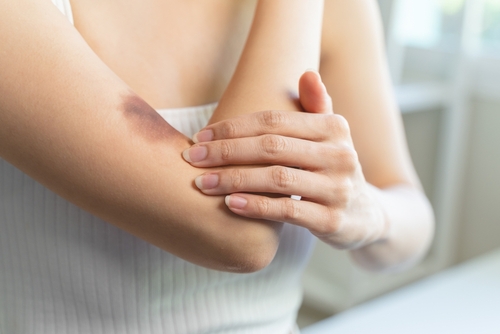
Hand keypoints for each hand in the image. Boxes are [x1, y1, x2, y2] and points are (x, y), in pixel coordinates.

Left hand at [182, 71, 387, 249]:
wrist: (366, 215)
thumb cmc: (333, 170)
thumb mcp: (331, 138)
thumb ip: (317, 107)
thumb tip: (306, 74)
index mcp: (335, 128)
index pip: (274, 121)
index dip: (233, 127)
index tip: (201, 137)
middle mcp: (340, 155)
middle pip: (271, 147)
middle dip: (226, 152)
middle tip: (192, 158)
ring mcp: (338, 189)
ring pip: (276, 178)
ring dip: (234, 179)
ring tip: (202, 183)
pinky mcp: (333, 220)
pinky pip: (288, 210)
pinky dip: (256, 206)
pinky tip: (230, 203)